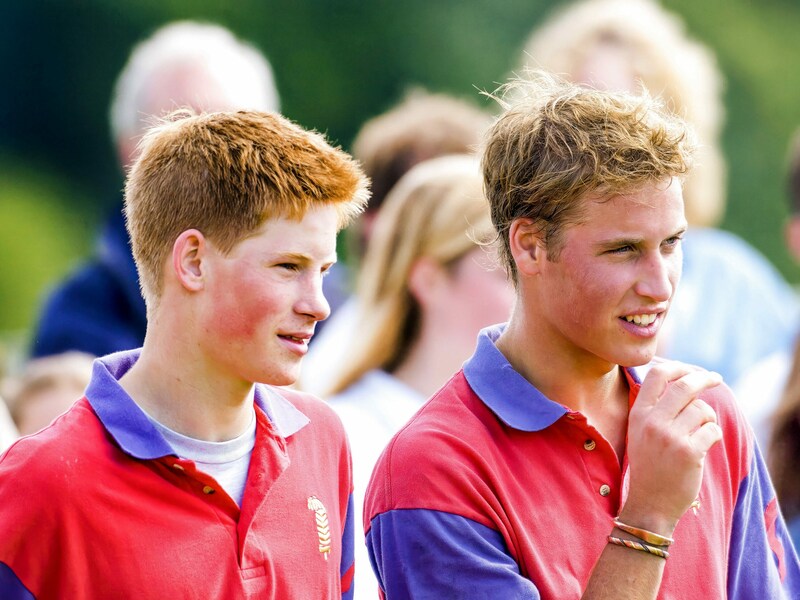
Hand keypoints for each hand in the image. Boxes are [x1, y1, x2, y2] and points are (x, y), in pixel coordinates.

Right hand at [621, 362, 722, 535]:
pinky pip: (712, 430)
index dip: (678, 367)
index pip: (657, 375)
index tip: (691, 370)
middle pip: (684, 386)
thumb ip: (655, 408)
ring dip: (708, 418)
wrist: (650, 503)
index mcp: (639, 414)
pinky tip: (704, 446)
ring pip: (702, 409)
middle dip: (705, 379)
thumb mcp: (640, 432)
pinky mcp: (688, 452)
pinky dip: (713, 436)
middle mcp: (652, 422)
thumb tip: (682, 380)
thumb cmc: (650, 465)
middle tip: (716, 378)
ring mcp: (670, 436)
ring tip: (703, 430)